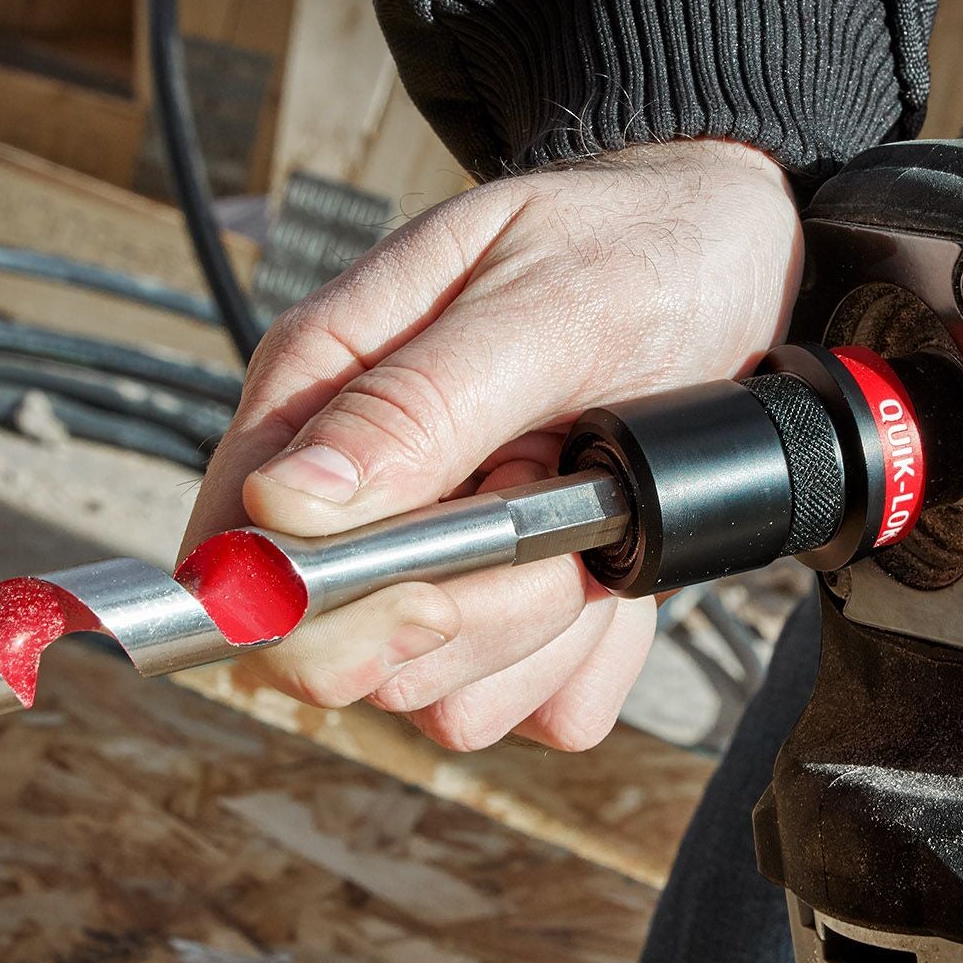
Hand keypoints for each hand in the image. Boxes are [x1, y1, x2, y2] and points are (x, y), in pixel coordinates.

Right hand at [182, 139, 801, 750]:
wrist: (729, 261)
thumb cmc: (632, 251)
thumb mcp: (542, 302)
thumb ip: (418, 404)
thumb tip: (284, 502)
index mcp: (319, 394)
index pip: (233, 556)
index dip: (315, 612)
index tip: (433, 591)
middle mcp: (358, 498)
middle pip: (343, 659)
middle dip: (476, 610)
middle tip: (556, 502)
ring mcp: (435, 573)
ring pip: (448, 701)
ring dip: (550, 628)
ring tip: (599, 510)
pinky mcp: (520, 625)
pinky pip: (543, 710)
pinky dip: (602, 652)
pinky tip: (622, 559)